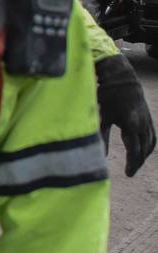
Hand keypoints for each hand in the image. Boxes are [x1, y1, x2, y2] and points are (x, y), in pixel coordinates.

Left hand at [95, 54, 154, 176]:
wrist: (122, 78)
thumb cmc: (107, 96)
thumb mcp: (102, 115)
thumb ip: (101, 135)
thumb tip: (100, 155)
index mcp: (131, 124)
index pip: (135, 149)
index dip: (132, 163)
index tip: (128, 174)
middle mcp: (143, 123)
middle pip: (144, 148)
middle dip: (138, 162)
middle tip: (130, 173)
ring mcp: (147, 120)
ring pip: (150, 142)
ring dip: (144, 155)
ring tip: (135, 164)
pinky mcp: (148, 117)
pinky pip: (152, 135)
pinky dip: (149, 146)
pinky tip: (143, 152)